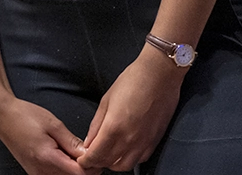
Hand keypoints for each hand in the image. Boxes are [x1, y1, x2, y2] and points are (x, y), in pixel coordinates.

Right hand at [0, 93, 89, 174]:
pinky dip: (63, 168)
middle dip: (84, 167)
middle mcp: (41, 171)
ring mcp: (36, 173)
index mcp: (47, 158)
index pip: (80, 174)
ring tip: (72, 149)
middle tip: (84, 149)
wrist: (1, 116)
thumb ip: (72, 142)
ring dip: (73, 168)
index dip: (92, 165)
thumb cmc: (24, 115)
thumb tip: (89, 154)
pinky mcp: (34, 172)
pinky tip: (62, 154)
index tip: (94, 153)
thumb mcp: (53, 124)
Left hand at [78, 46, 185, 171]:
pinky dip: (130, 159)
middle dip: (98, 162)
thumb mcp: (106, 101)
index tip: (82, 158)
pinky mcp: (155, 141)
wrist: (159, 75)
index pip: (96, 156)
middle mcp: (130, 139)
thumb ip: (96, 125)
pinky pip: (140, 159)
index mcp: (114, 128)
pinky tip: (125, 149)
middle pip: (109, 164)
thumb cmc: (131, 82)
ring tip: (108, 153)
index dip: (86, 160)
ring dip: (113, 163)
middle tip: (92, 155)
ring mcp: (144, 142)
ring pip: (125, 166)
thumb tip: (89, 142)